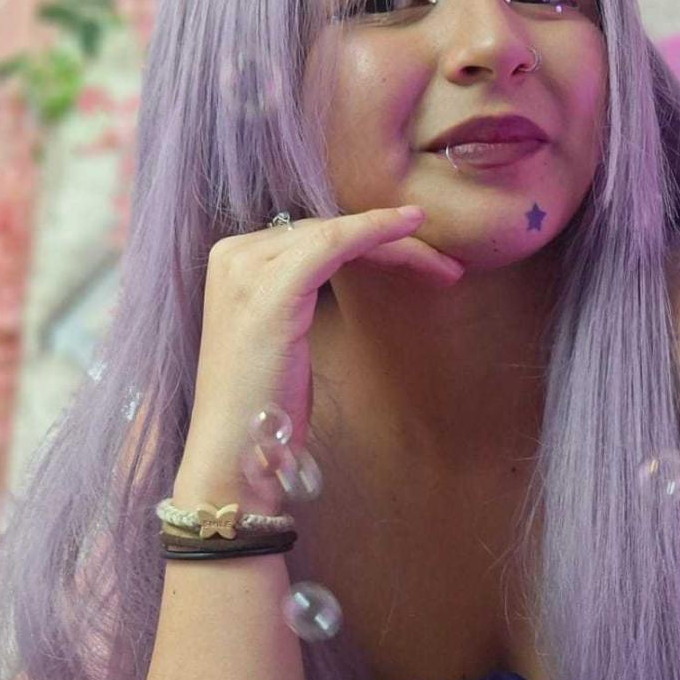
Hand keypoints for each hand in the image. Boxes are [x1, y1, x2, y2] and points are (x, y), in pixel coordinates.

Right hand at [187, 206, 462, 474]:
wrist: (234, 453)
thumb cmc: (263, 407)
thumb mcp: (282, 337)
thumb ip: (298, 297)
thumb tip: (342, 273)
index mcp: (233, 263)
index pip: (312, 237)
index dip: (370, 239)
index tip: (422, 259)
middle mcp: (233, 255)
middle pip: (327, 232)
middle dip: (391, 244)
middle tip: (446, 268)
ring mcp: (247, 269)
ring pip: (336, 235)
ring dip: (397, 244)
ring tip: (446, 269)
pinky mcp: (271, 290)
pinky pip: (333, 244)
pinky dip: (374, 231)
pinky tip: (408, 226)